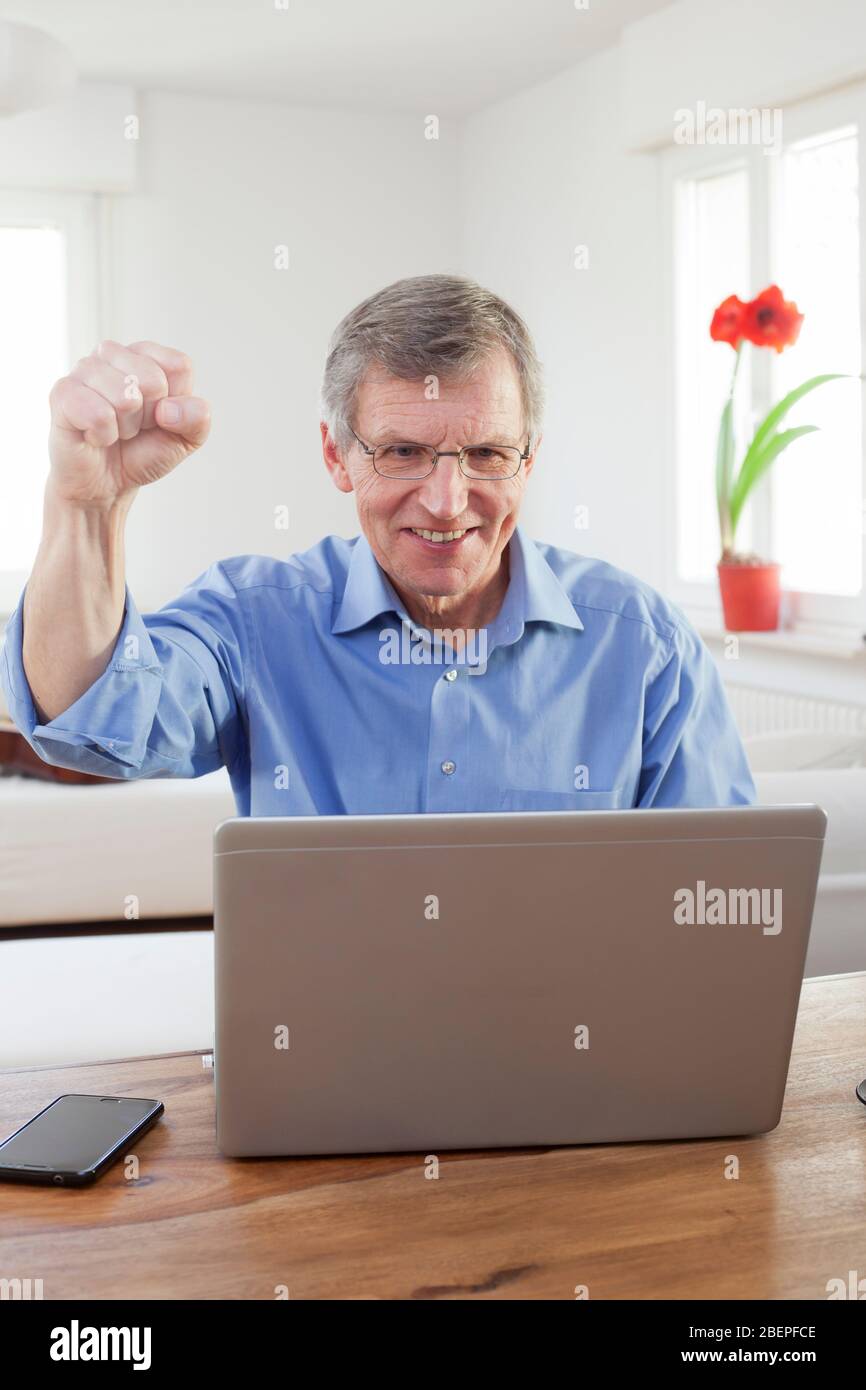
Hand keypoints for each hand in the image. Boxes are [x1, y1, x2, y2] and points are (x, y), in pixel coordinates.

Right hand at [47, 340, 210, 507]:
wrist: (106, 484)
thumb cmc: (142, 452)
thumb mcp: (185, 439)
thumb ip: (198, 418)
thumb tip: (170, 409)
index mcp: (146, 356)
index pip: (178, 366)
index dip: (174, 403)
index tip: (158, 417)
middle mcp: (113, 353)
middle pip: (153, 380)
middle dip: (148, 417)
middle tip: (133, 427)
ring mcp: (85, 369)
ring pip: (125, 397)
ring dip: (125, 428)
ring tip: (114, 431)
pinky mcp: (62, 392)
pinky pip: (98, 414)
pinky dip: (103, 436)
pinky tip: (94, 436)